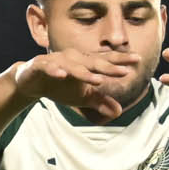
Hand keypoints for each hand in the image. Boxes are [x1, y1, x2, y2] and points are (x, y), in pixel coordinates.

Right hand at [9, 50, 137, 124]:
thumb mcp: (81, 96)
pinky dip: (54, 70)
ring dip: (84, 72)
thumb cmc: (59, 86)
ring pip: (72, 66)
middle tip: (124, 71)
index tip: (138, 60)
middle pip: (92, 62)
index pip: (105, 61)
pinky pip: (47, 67)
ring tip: (98, 80)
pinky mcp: (39, 65)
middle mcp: (72, 58)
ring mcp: (55, 60)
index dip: (120, 60)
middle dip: (109, 67)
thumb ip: (99, 101)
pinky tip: (61, 75)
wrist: (30, 82)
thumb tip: (119, 111)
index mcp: (84, 62)